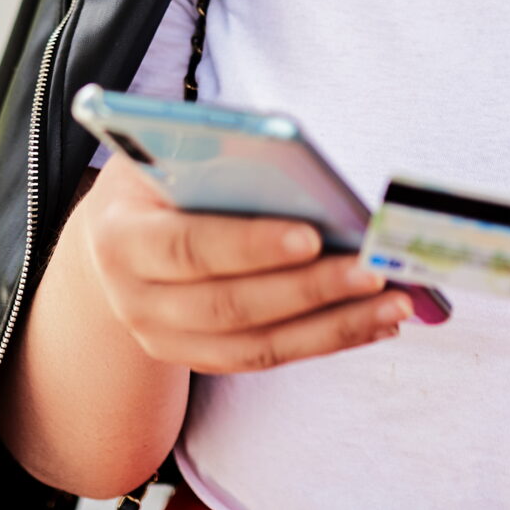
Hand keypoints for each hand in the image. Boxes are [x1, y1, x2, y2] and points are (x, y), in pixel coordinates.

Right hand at [78, 162, 412, 373]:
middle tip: (374, 269)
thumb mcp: (164, 151)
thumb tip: (290, 157)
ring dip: (334, 326)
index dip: (249, 245)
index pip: (187, 248)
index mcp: (121, 239)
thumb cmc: (155, 176)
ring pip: (258, 346)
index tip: (312, 234)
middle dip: (310, 290)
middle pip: (230, 306)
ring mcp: (165, 340)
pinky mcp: (199, 358)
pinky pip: (269, 358)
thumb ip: (210, 156)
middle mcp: (135, 301)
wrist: (114, 233)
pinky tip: (375, 322)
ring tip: (395, 303)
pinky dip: (326, 340)